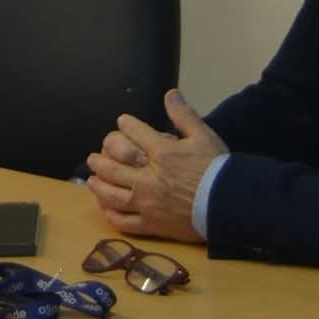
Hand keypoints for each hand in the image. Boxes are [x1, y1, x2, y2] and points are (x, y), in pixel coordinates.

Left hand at [83, 89, 225, 242]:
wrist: (227, 203)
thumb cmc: (215, 168)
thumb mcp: (203, 135)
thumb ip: (183, 115)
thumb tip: (169, 93)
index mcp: (160, 153)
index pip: (136, 134)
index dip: (126, 125)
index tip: (121, 122)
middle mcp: (147, 178)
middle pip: (115, 167)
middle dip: (100, 160)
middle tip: (92, 158)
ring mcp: (146, 203)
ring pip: (113, 195)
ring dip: (99, 186)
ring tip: (91, 181)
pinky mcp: (151, 224)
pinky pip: (124, 221)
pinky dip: (112, 215)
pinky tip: (106, 209)